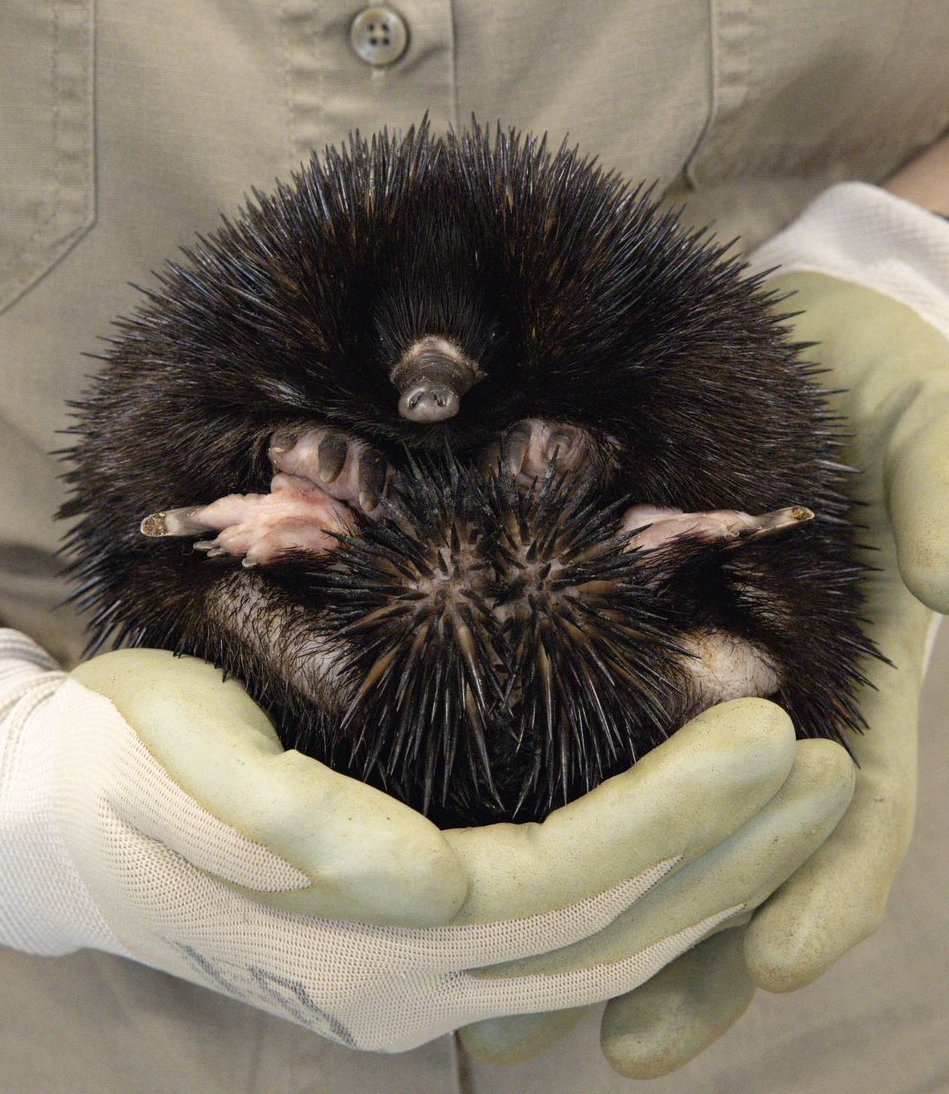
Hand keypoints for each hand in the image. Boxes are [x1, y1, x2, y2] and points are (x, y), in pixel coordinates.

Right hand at [60, 649, 853, 1051]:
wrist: (58, 823)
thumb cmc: (123, 763)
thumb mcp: (192, 763)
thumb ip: (303, 828)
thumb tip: (427, 881)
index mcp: (357, 931)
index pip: (562, 879)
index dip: (675, 815)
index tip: (775, 738)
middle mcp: (404, 979)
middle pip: (608, 925)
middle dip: (731, 852)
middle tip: (835, 767)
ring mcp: (415, 981)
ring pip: (599, 946)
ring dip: (711, 879)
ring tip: (802, 805)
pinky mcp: (415, 954)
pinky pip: (560, 944)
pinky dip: (648, 900)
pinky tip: (708, 858)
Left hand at [463, 162, 948, 1072]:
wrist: (757, 331)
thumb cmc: (855, 374)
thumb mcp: (924, 413)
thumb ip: (948, 487)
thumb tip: (948, 587)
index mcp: (841, 672)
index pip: (846, 808)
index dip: (823, 890)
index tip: (771, 966)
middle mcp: (748, 702)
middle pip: (721, 855)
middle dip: (675, 955)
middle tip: (606, 1049)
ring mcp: (666, 678)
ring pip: (630, 825)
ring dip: (580, 919)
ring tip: (500, 1014)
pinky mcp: (587, 635)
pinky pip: (554, 734)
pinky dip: (522, 811)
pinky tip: (454, 870)